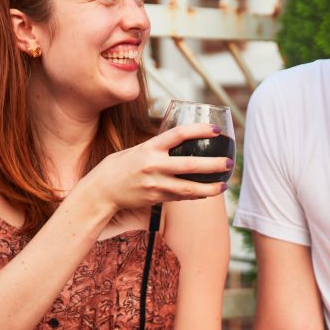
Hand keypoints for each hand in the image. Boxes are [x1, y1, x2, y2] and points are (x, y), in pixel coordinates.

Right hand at [89, 122, 231, 213]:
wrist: (101, 192)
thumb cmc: (118, 167)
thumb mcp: (135, 150)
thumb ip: (156, 147)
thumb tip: (178, 142)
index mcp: (149, 147)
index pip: (179, 134)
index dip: (200, 130)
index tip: (216, 130)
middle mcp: (154, 165)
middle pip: (190, 164)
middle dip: (213, 164)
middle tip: (229, 162)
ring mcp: (155, 184)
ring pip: (189, 188)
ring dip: (210, 188)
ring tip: (224, 185)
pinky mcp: (156, 199)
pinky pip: (181, 197)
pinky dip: (195, 195)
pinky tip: (207, 193)